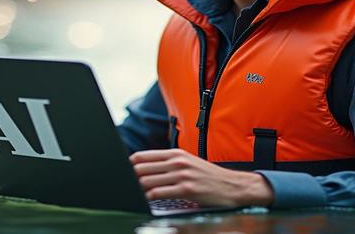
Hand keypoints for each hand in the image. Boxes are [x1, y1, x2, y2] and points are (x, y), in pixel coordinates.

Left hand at [130, 148, 273, 206]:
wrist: (233, 185)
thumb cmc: (208, 176)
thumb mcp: (188, 163)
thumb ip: (168, 164)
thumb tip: (145, 169)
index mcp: (175, 154)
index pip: (142, 156)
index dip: (128, 164)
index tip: (121, 171)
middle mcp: (177, 162)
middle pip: (141, 168)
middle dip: (130, 177)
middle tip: (123, 184)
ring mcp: (181, 175)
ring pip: (148, 181)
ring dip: (137, 188)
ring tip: (132, 193)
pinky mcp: (186, 189)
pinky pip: (159, 193)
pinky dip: (149, 198)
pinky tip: (146, 200)